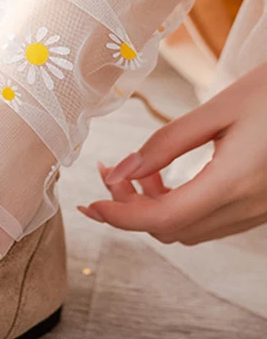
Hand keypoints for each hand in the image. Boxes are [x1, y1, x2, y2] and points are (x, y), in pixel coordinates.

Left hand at [77, 63, 266, 244]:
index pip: (163, 218)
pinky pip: (207, 220)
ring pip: (188, 230)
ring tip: (133, 170)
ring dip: (151, 208)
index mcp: (234, 182)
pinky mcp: (261, 207)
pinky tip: (162, 176)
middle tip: (109, 172)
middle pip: (170, 229)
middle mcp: (248, 207)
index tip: (89, 203)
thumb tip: (122, 171)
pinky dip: (176, 206)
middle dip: (129, 208)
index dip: (120, 216)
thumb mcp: (219, 108)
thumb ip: (167, 142)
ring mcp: (258, 212)